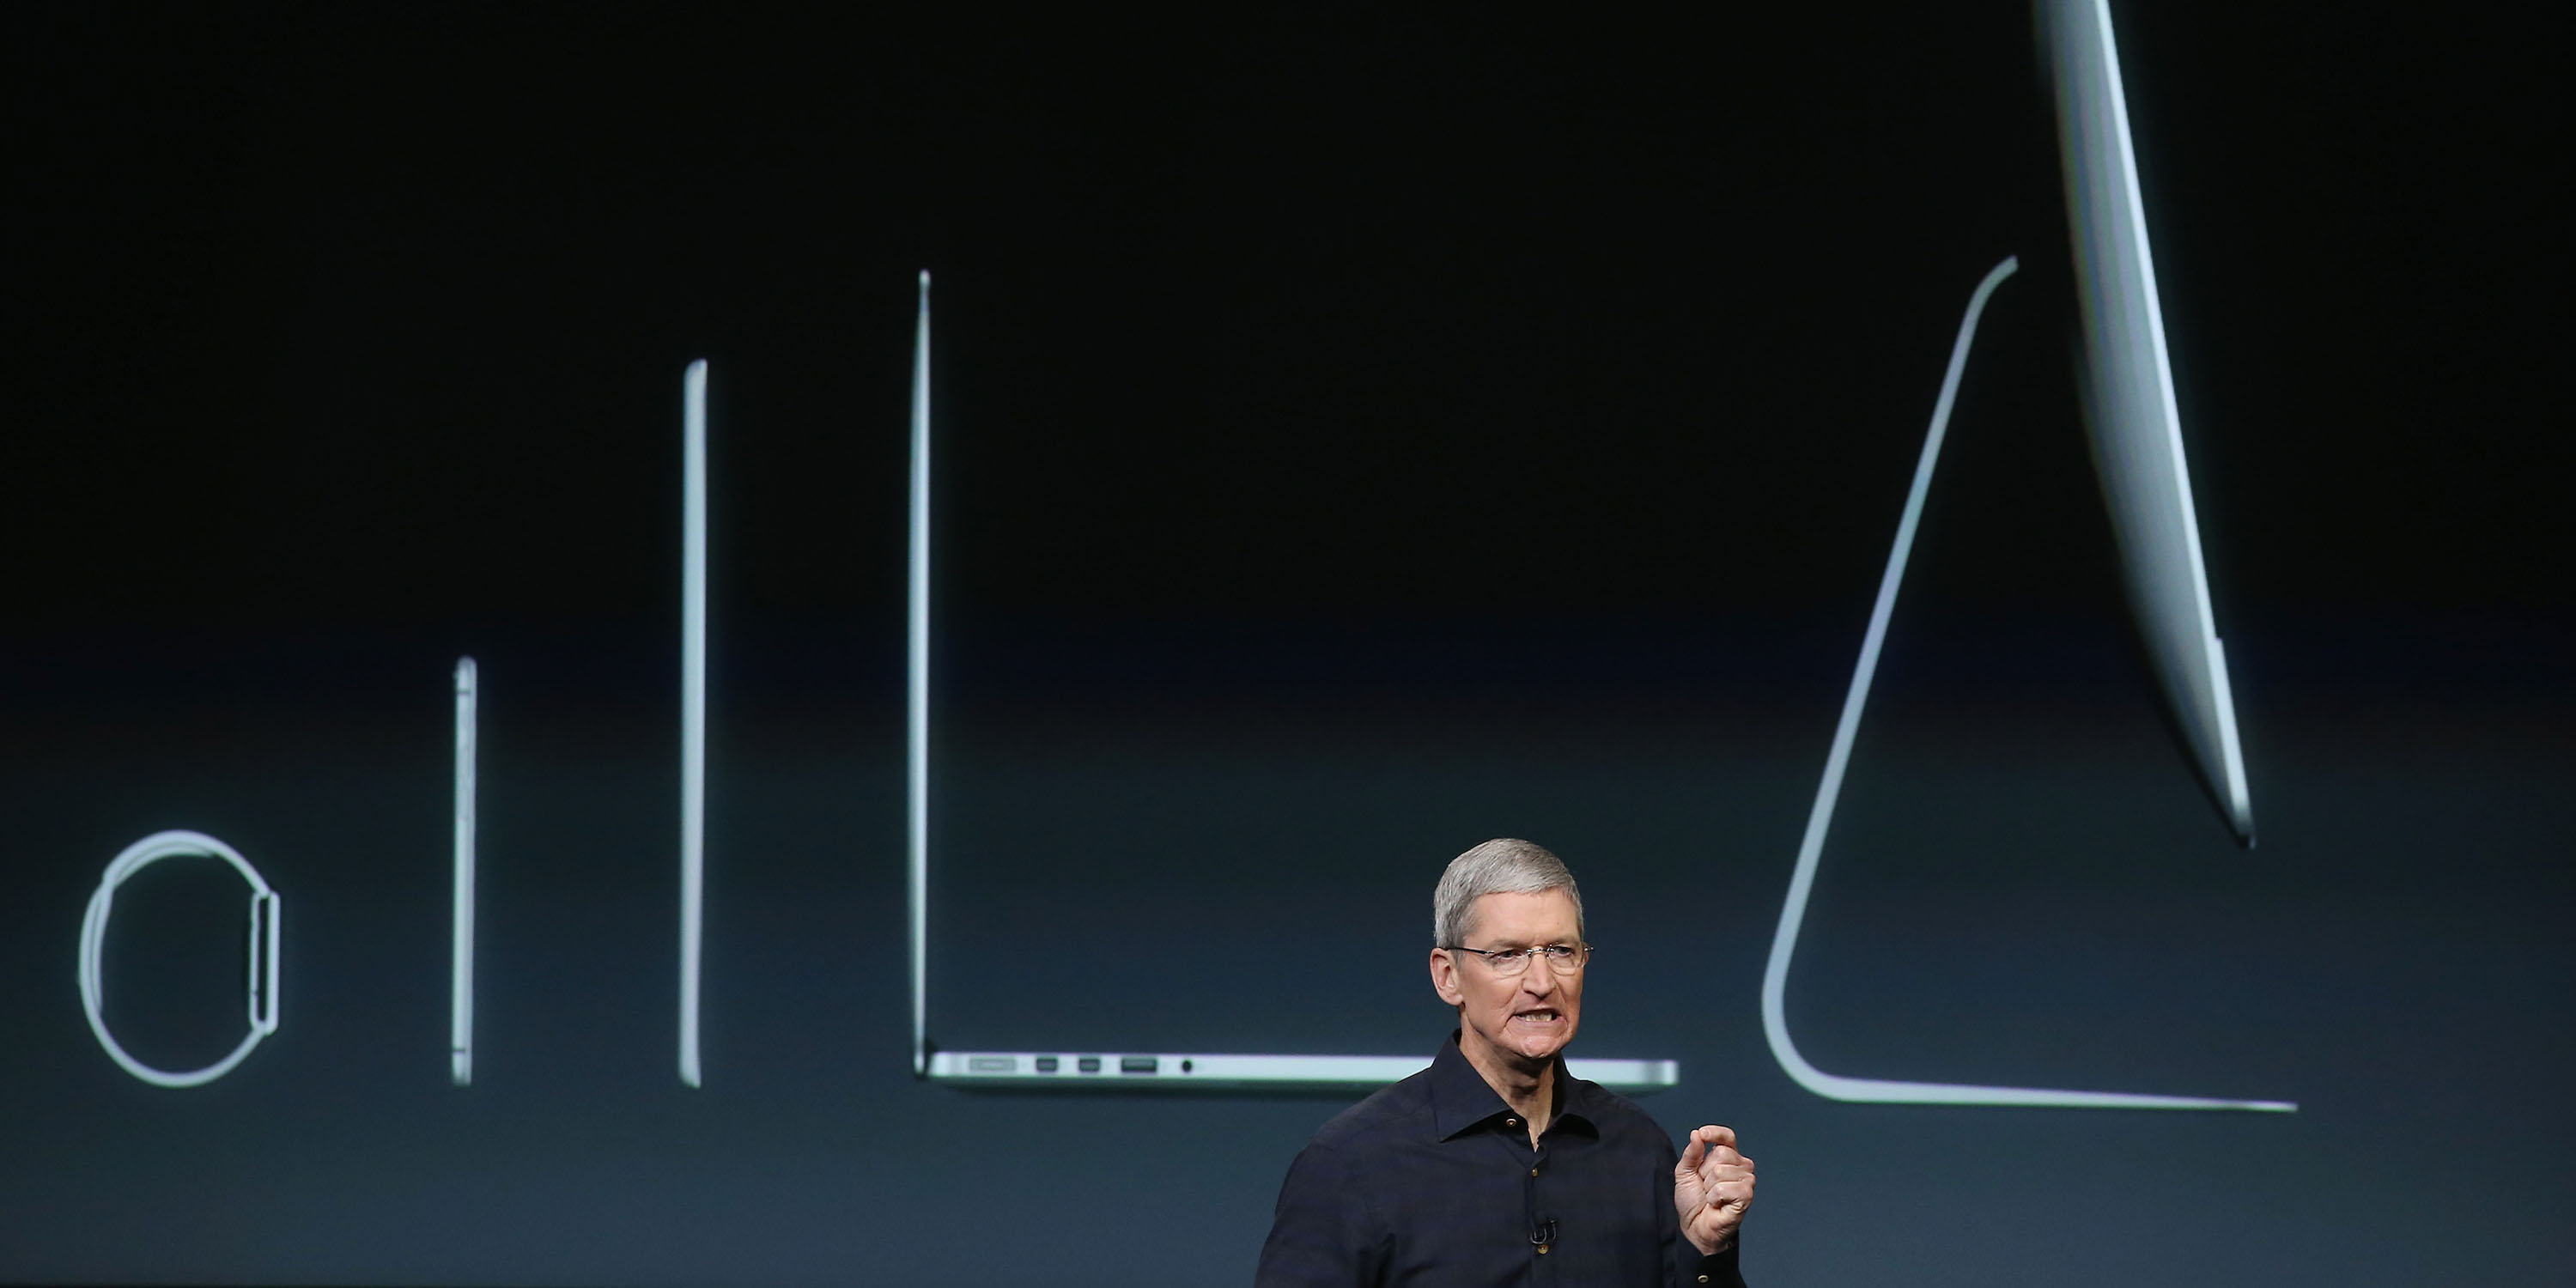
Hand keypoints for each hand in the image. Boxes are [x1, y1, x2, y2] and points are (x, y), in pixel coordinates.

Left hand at [1673, 1124, 1754, 1255]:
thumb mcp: (1684, 1173)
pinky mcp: (1747, 1195)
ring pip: (1721, 1171)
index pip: (1727, 1137)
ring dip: (1709, 1187)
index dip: (1716, 1133)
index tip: (1703, 1134)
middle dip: (1705, 1171)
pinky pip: (1724, 1187)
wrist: (1695, 1226)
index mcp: (1728, 1157)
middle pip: (1721, 1153)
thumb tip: (1696, 1134)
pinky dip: (1715, 1197)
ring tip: (1712, 1197)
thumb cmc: (1693, 1200)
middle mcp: (1741, 1166)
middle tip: (1705, 1186)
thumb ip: (1691, 1153)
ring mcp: (1746, 1180)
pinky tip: (1718, 1204)